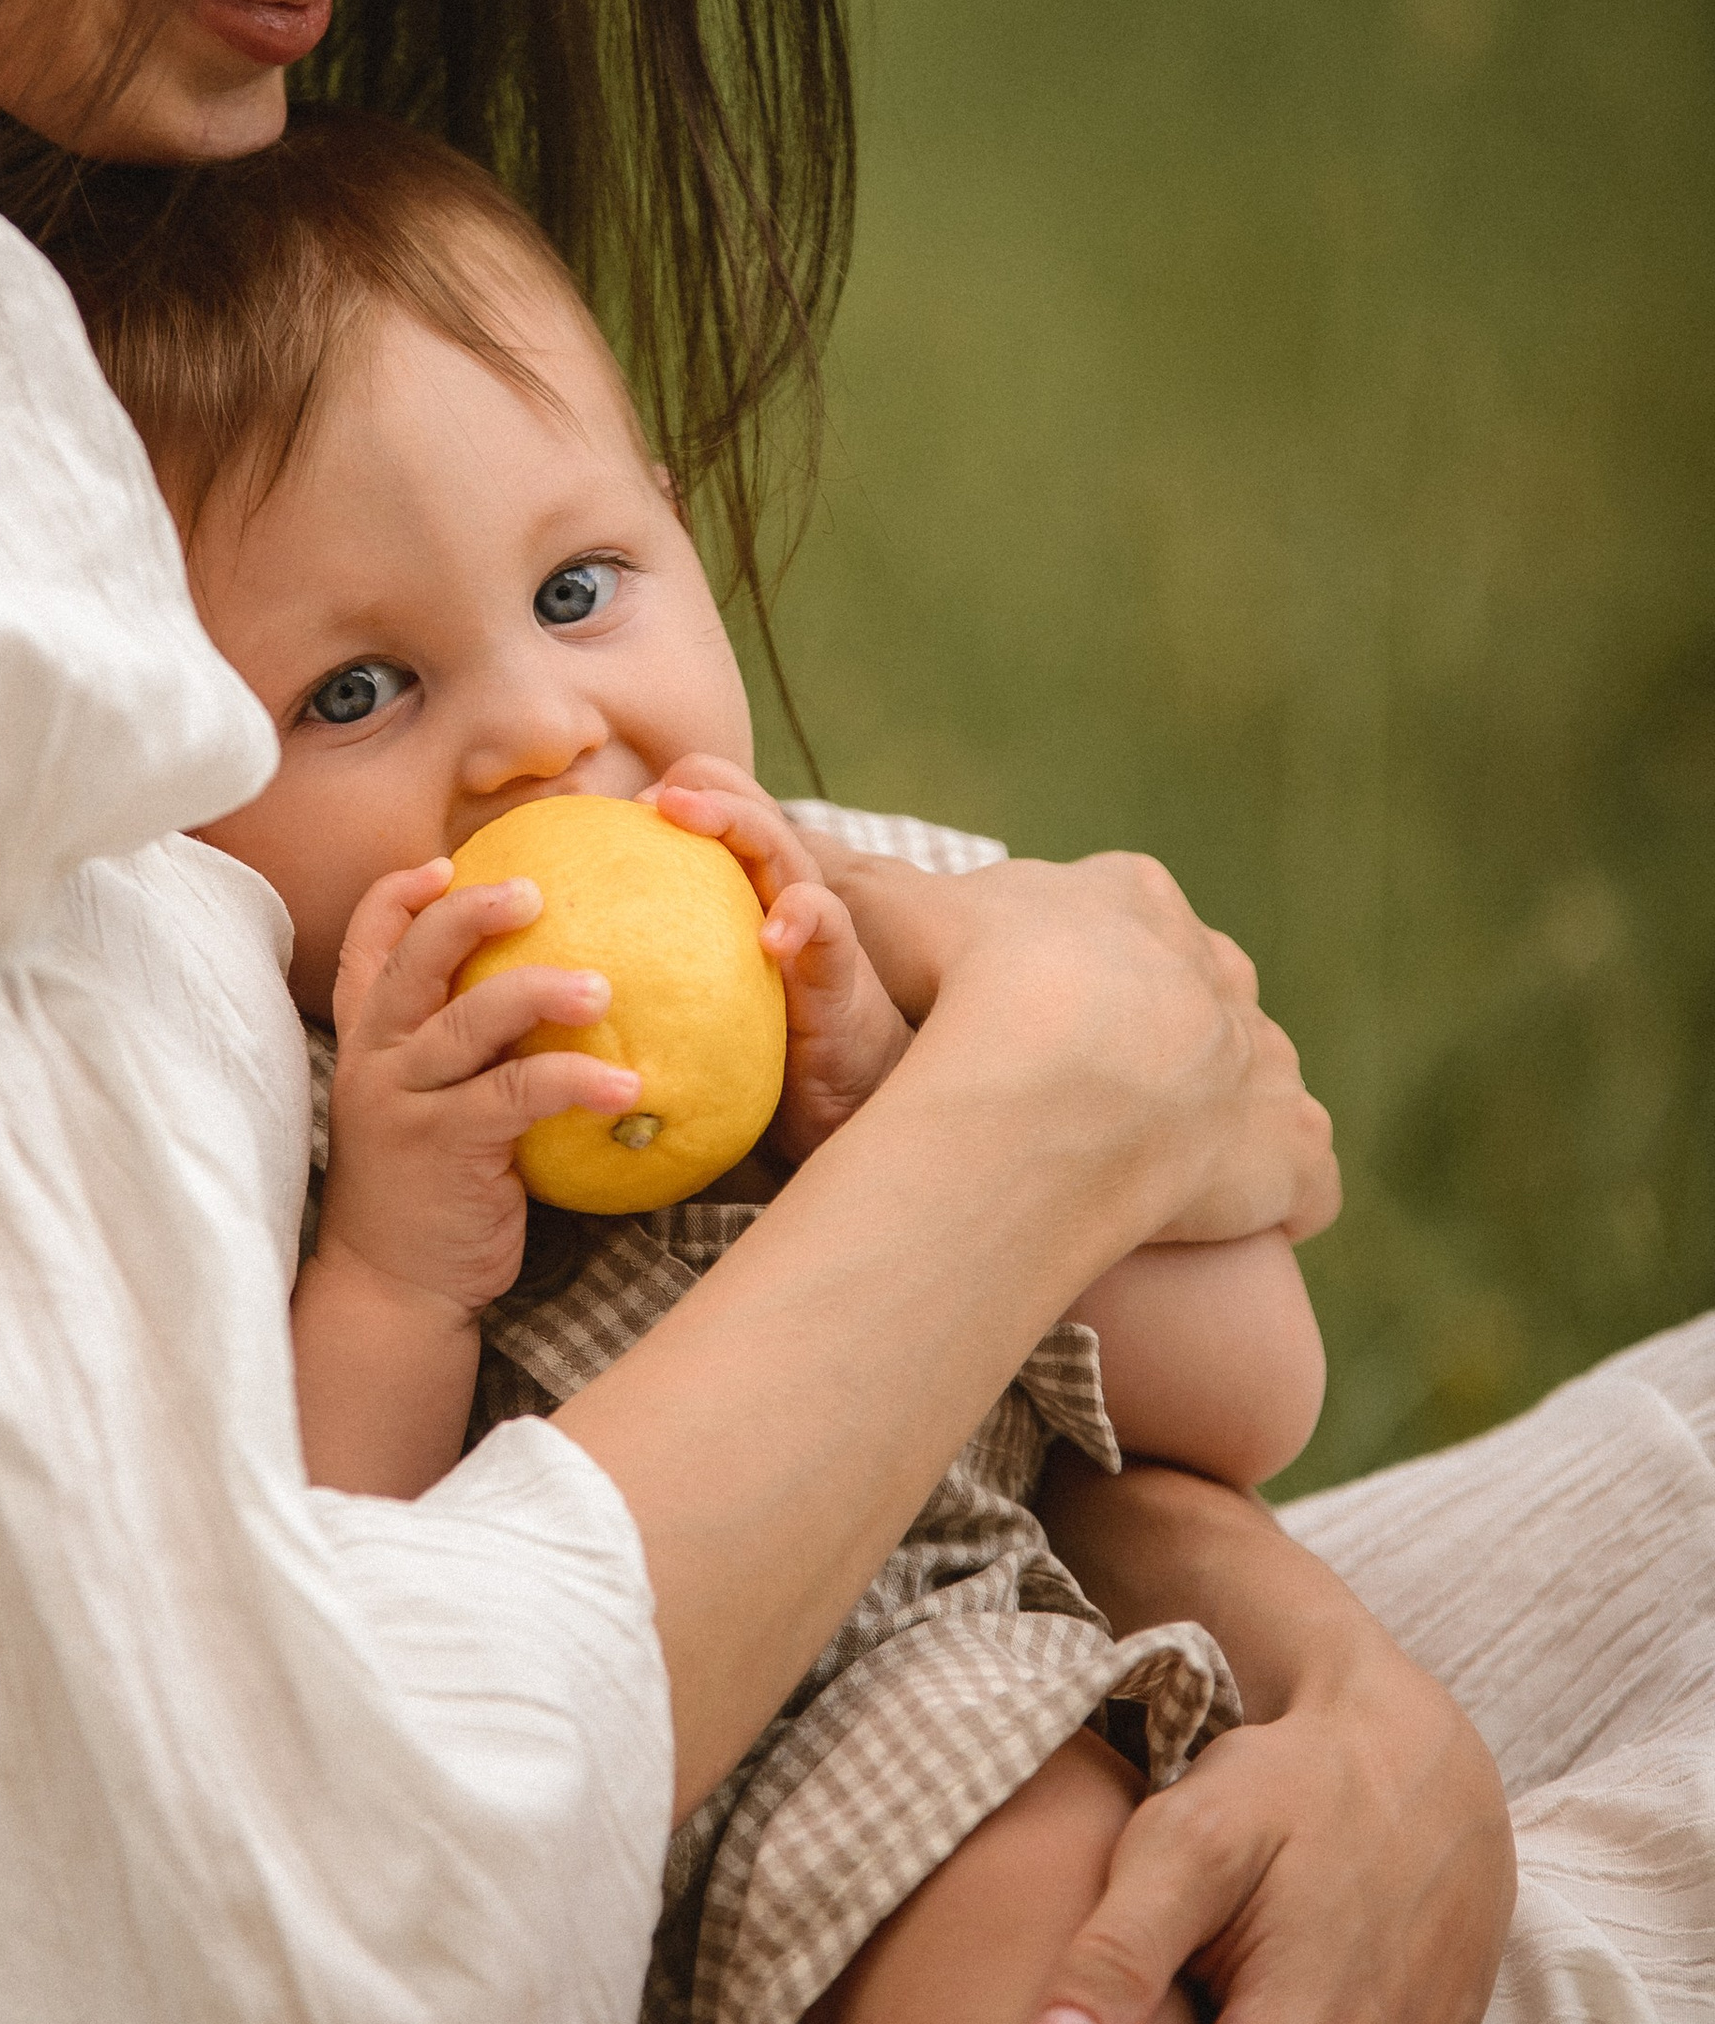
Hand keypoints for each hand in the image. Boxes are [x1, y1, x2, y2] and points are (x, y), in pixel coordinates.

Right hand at [314, 859, 641, 1317]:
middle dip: (469, 912)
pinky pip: (516, 1095)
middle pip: (413, 958)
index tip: (444, 865)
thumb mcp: (427, 1108)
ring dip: (538, 990)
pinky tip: (631, 1088)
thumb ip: (464, 1056)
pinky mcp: (444, 1146)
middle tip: (534, 891)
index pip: (367, 945)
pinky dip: (573, 1082)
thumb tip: (554, 1000)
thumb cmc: (430, 1192)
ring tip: (601, 987)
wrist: (393, 1288)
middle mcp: (376, 1059)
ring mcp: (404, 1100)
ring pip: (468, 1018)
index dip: (398, 896)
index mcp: (369, 1041)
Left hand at [645, 759, 911, 1163]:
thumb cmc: (746, 1046)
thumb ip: (630, 974)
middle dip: (700, 788)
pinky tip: (770, 935)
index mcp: (737, 891)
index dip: (668, 797)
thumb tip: (531, 981)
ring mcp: (810, 925)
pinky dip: (801, 917)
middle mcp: (776, 892)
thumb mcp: (682, 998)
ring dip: (735, 819)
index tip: (614, 815)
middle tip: (646, 799)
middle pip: (745, 809)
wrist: (836, 1097)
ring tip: (684, 813)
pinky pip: (828, 925)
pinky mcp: (839, 968)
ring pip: (782, 845)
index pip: (711, 814)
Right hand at [808, 843, 1341, 1259]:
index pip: (1102, 913)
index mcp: (1129, 897)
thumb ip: (829, 873)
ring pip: (1241, 1071)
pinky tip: (1217, 1214)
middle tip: (1061, 1098)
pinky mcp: (1289, 1148)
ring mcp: (1260, 1056)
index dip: (1050, 963)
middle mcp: (1211, 964)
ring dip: (1205, 1107)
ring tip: (1134, 1158)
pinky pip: (1296, 1169)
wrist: (1066, 1076)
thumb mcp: (887, 911)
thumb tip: (728, 809)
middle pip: (1177, 989)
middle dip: (1138, 1034)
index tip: (1002, 1013)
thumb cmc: (973, 980)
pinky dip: (1268, 1190)